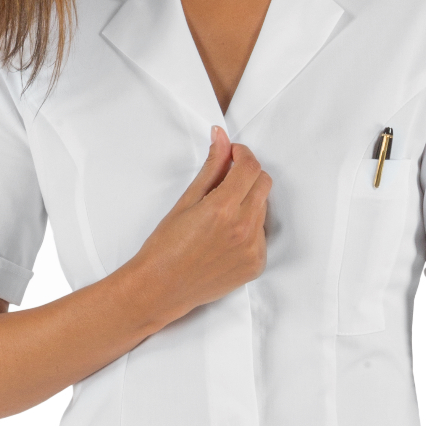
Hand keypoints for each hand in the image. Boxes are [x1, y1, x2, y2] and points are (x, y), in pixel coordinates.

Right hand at [130, 125, 271, 324]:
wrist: (161, 288)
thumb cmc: (165, 246)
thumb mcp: (186, 201)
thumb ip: (211, 167)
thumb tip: (221, 137)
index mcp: (224, 208)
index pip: (251, 167)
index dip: (243, 154)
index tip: (233, 155)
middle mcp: (244, 228)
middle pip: (263, 184)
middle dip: (247, 175)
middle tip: (226, 181)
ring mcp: (253, 249)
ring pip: (263, 209)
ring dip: (248, 202)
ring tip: (220, 216)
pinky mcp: (256, 265)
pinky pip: (261, 235)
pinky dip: (249, 228)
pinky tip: (224, 237)